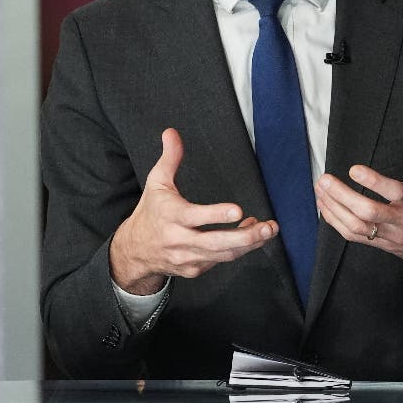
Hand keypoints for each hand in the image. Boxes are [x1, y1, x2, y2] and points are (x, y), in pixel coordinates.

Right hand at [109, 128, 278, 294]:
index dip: (216, 215)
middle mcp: (178, 240)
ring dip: (248, 243)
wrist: (134, 250)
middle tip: (267, 227)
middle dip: (244, 237)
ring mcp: (187, 257)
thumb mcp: (156, 183)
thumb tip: (171, 132)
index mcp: (169, 216)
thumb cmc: (150, 212)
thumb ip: (169, 158)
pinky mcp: (194, 269)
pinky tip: (252, 236)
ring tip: (268, 230)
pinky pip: (220, 261)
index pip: (194, 217)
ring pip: (222, 255)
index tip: (238, 211)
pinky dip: (239, 250)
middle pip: (214, 243)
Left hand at [314, 126, 402, 291]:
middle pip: (368, 213)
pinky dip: (336, 222)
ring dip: (334, 208)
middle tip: (325, 179)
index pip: (395, 193)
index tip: (354, 169)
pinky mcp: (382, 244)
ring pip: (357, 226)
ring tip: (320, 188)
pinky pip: (354, 236)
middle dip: (342, 196)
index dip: (374, 182)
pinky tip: (324, 207)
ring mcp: (390, 235)